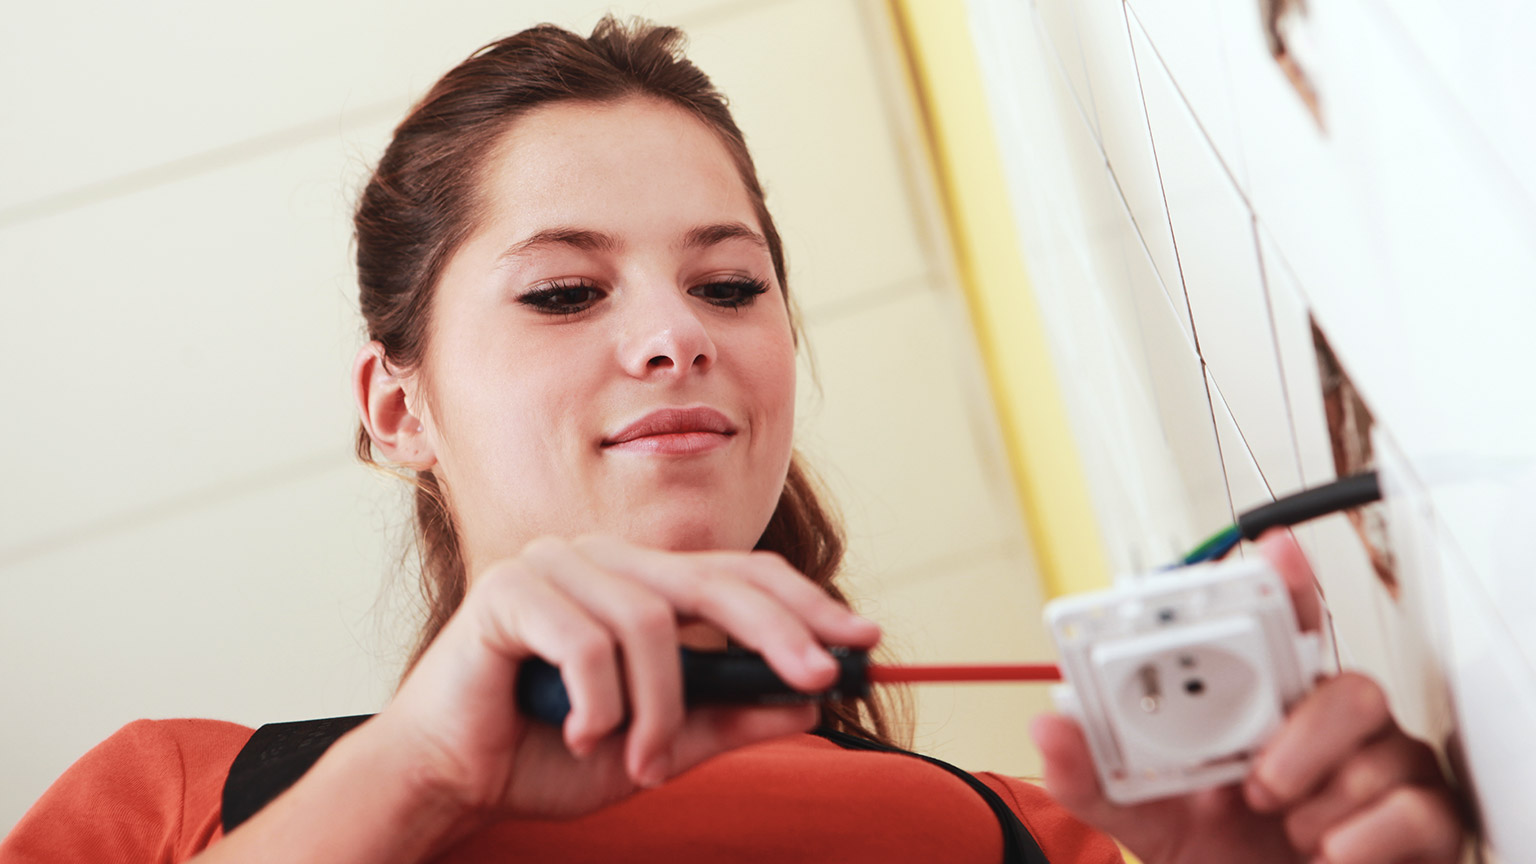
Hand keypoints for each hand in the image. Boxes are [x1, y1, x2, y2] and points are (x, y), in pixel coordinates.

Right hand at [358, 535, 879, 829]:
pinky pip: (588, 642)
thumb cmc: (549, 754)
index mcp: (641, 584)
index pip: (738, 575)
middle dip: (777, 631)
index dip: (804, 604)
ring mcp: (556, 566)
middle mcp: (603, 561)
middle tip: (816, 680)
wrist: (451, 778)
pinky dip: (600, 704)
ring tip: (637, 762)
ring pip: (650, 624)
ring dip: (657, 710)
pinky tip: (584, 736)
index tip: (861, 638)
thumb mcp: (660, 746)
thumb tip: (809, 701)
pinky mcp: (511, 591)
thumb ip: (727, 719)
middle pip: (713, 580)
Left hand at [1031, 530, 1465, 863]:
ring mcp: (1384, 771)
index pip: (1286, 631)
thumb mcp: (1145, 821)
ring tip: (1286, 828)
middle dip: (1300, 732)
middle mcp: (1331, 730)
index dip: (1288, 584)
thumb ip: (1092, 777)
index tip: (1277, 550)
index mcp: (1267, 710)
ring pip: (1381, 750)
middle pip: (1348, 683)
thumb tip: (1050, 727)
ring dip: (1318, 803)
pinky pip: (1415, 810)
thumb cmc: (1222, 857)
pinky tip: (1331, 852)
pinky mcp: (1422, 822)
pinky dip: (1361, 840)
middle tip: (1256, 780)